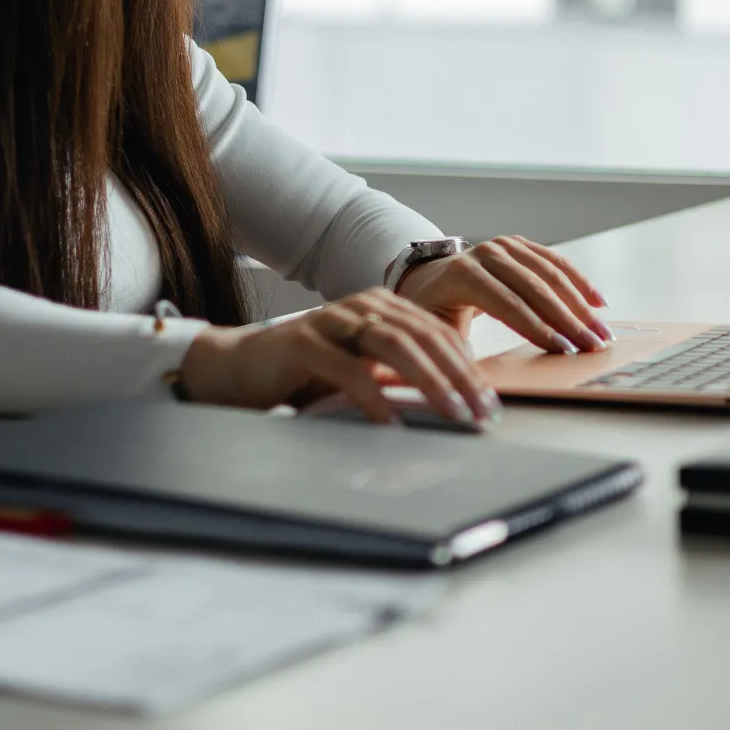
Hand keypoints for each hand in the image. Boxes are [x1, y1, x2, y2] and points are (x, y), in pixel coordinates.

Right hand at [179, 289, 499, 424]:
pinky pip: (348, 369)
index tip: (491, 403)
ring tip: (452, 412)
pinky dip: (375, 397)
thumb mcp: (362, 373)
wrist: (238, 367)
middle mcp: (361, 305)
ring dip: (430, 381)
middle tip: (482, 411)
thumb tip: (454, 400)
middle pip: (425, 335)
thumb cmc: (305, 375)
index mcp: (382, 307)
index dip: (469, 366)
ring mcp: (332, 320)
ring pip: (395, 344)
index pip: (438, 332)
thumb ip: (399, 377)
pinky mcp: (303, 342)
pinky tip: (392, 423)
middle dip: (460, 375)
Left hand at [395, 236, 611, 354]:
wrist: (427, 278)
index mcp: (463, 275)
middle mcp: (486, 253)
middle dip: (568, 320)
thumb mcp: (435, 331)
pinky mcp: (519, 245)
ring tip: (602, 332)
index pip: (508, 304)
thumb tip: (477, 378)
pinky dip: (579, 282)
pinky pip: (555, 262)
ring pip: (551, 274)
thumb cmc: (433, 311)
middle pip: (535, 288)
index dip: (539, 328)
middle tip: (593, 346)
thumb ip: (456, 349)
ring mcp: (505, 245)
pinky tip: (599, 303)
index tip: (565, 350)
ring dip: (581, 305)